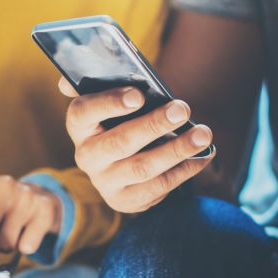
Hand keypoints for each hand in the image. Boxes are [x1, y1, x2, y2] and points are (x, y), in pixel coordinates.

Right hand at [59, 78, 215, 213]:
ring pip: (142, 167)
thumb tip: (73, 77)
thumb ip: (101, 85)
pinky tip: (203, 155)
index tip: (137, 94)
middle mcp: (86, 155)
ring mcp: (105, 181)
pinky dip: (184, 170)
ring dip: (176, 149)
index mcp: (78, 125)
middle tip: (183, 108)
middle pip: (119, 142)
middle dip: (154, 125)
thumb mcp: (110, 102)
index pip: (83, 112)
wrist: (118, 166)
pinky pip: (158, 187)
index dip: (108, 103)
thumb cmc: (120, 121)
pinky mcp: (125, 200)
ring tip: (203, 134)